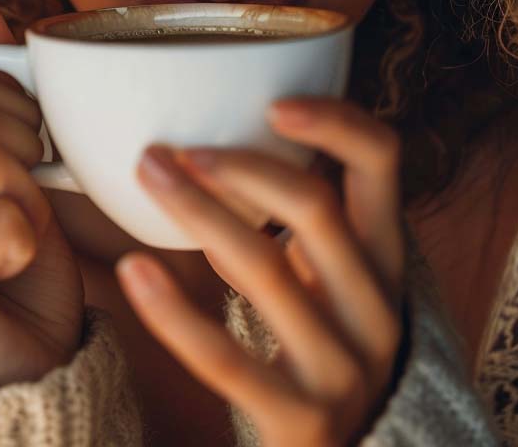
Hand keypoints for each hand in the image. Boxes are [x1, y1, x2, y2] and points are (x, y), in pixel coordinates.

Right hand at [0, 0, 84, 386]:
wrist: (31, 368)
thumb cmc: (23, 264)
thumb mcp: (13, 164)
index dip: (16, 109)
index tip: (26, 157)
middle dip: (30, 151)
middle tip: (27, 202)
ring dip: (32, 197)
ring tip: (20, 237)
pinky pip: (5, 217)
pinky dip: (32, 237)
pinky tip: (14, 269)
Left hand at [114, 96, 406, 446]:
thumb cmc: (318, 347)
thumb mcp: (325, 278)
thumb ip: (294, 221)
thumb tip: (214, 148)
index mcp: (385, 256)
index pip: (383, 163)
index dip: (336, 121)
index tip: (271, 102)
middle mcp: (378, 306)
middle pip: (315, 208)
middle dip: (238, 167)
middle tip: (176, 149)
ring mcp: (345, 367)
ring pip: (265, 268)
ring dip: (197, 213)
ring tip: (149, 177)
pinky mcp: (302, 420)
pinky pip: (228, 359)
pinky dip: (173, 311)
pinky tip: (131, 272)